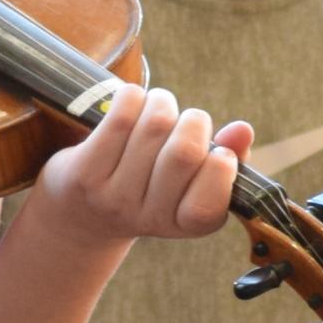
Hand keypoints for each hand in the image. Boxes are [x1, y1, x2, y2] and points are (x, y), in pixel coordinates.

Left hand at [31, 86, 244, 246]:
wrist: (79, 215)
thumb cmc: (150, 188)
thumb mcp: (192, 184)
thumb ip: (227, 159)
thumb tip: (242, 130)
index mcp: (185, 225)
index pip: (211, 202)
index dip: (222, 164)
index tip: (216, 153)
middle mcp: (147, 218)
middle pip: (184, 152)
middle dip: (194, 122)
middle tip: (186, 122)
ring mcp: (111, 198)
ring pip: (154, 126)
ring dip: (163, 103)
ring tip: (158, 109)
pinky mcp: (83, 173)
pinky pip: (121, 117)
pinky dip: (134, 97)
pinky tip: (133, 102)